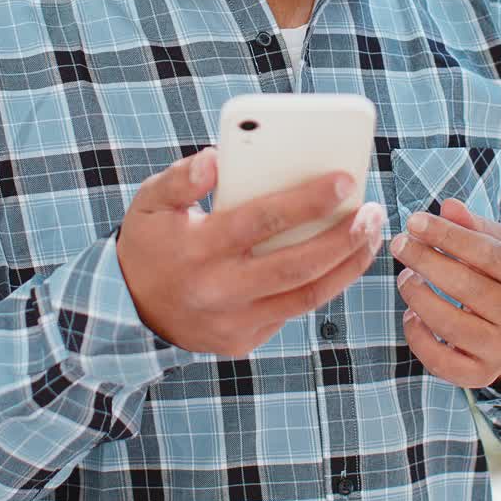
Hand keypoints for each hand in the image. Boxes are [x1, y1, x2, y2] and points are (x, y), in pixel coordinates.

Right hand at [116, 147, 385, 356]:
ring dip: (346, 266)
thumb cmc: (149, 243)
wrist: (128, 312)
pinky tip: (342, 259)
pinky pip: (292, 313)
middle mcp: (219, 291)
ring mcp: (233, 323)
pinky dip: (322, 286)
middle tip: (372, 211)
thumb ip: (181, 178)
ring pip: (305, 297)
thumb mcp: (150, 203)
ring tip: (371, 235)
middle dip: (342, 238)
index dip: (307, 201)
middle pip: (295, 266)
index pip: (261, 221)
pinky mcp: (243, 342)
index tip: (345, 180)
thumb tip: (216, 159)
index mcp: (198, 249)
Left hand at [390, 197, 500, 389]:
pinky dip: (417, 337)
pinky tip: (411, 314)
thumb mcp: (499, 244)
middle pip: (465, 287)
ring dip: (417, 296)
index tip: (413, 221)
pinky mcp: (482, 374)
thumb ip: (473, 225)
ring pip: (449, 324)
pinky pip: (441, 361)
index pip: (484, 252)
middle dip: (424, 261)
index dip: (446, 235)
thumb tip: (449, 206)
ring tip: (405, 277)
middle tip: (399, 244)